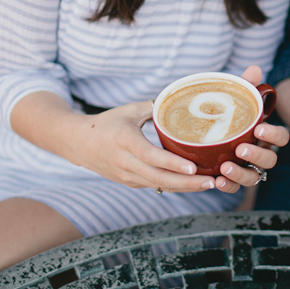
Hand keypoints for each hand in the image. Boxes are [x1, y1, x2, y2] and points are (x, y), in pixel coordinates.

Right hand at [66, 100, 216, 192]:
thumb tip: (181, 101)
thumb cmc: (107, 123)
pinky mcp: (130, 182)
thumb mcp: (129, 111)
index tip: (193, 167)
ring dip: (184, 187)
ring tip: (209, 184)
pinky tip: (193, 184)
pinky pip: (155, 185)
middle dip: (187, 183)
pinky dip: (174, 186)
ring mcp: (127, 176)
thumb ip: (154, 108)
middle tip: (211, 182)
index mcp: (125, 142)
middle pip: (159, 178)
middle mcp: (125, 163)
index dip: (173, 164)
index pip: (152, 157)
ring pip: (159, 185)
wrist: (78, 143)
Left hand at [212, 65, 289, 193]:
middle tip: (240, 149)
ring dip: (241, 174)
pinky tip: (216, 180)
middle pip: (269, 160)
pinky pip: (235, 187)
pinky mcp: (233, 179)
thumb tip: (254, 69)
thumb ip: (245, 85)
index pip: (281, 137)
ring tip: (225, 167)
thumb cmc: (228, 113)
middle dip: (256, 156)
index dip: (273, 135)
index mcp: (265, 134)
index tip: (259, 129)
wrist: (206, 131)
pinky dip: (228, 185)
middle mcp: (260, 153)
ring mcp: (248, 168)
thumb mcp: (236, 98)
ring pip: (254, 177)